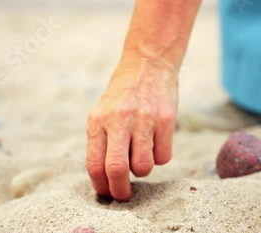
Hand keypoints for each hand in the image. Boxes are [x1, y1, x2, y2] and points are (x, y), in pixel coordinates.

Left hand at [86, 58, 177, 200]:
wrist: (148, 64)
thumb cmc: (123, 96)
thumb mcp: (103, 113)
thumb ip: (101, 142)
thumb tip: (104, 179)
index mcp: (98, 120)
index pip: (95, 164)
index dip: (100, 186)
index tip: (106, 192)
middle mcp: (119, 120)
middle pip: (117, 170)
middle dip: (120, 191)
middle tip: (124, 196)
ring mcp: (144, 120)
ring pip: (144, 167)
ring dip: (142, 170)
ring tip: (141, 155)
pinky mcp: (166, 120)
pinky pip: (163, 157)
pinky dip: (159, 157)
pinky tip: (156, 142)